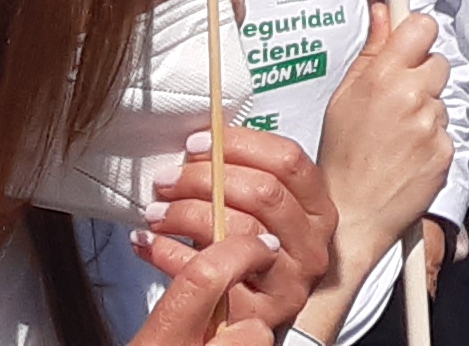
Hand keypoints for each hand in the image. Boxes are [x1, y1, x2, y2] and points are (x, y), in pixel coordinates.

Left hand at [137, 127, 328, 335]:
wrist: (247, 328)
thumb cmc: (253, 255)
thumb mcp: (267, 215)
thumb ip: (248, 178)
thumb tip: (203, 142)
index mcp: (319, 211)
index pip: (289, 161)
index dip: (241, 144)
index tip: (197, 143)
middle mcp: (312, 247)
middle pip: (263, 193)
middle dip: (205, 178)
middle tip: (167, 179)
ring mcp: (290, 283)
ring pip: (237, 230)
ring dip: (186, 214)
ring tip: (156, 211)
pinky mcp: (259, 316)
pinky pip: (210, 276)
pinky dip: (171, 254)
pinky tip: (149, 242)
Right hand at [316, 9, 453, 280]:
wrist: (352, 215)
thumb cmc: (342, 157)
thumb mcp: (343, 98)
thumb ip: (370, 52)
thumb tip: (384, 12)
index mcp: (383, 77)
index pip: (422, 27)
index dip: (416, 34)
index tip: (411, 42)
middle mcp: (411, 96)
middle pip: (438, 62)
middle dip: (421, 76)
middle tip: (397, 100)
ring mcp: (431, 126)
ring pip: (441, 100)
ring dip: (425, 110)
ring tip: (396, 135)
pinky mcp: (446, 152)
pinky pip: (445, 131)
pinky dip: (431, 140)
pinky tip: (407, 154)